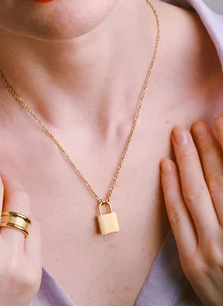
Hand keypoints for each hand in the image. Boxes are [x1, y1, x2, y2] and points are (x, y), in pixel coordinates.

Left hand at [160, 115, 222, 305]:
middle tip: (197, 124)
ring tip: (179, 134)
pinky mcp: (192, 262)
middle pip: (218, 181)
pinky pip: (178, 218)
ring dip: (187, 160)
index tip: (219, 120)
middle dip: (208, 148)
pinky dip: (170, 189)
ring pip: (196, 195)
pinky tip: (165, 165)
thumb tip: (221, 166)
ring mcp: (213, 250)